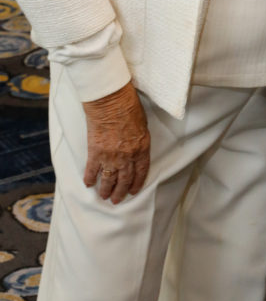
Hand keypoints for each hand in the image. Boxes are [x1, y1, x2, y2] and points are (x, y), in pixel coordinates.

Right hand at [83, 81, 150, 203]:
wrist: (111, 101)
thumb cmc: (129, 107)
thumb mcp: (142, 125)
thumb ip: (139, 141)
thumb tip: (135, 149)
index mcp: (141, 149)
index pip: (141, 172)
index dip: (136, 184)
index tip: (132, 191)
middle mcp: (127, 157)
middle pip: (124, 180)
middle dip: (120, 192)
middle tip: (116, 200)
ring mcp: (110, 156)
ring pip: (108, 179)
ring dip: (106, 190)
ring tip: (103, 196)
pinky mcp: (95, 152)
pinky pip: (92, 170)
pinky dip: (90, 178)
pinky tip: (88, 184)